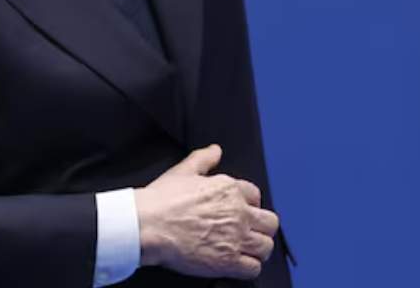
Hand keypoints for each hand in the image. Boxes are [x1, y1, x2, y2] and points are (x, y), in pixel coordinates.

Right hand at [135, 144, 278, 280]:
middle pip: (270, 222)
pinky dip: (249, 268)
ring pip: (265, 247)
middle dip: (262, 228)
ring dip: (258, 249)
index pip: (256, 196)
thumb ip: (203, 159)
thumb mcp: (184, 170)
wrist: (149, 226)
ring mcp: (235, 238)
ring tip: (248, 251)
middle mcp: (239, 213)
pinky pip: (254, 268)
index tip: (244, 212)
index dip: (250, 205)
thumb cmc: (162, 199)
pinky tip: (240, 266)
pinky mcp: (227, 262)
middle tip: (251, 233)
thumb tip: (215, 150)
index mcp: (230, 189)